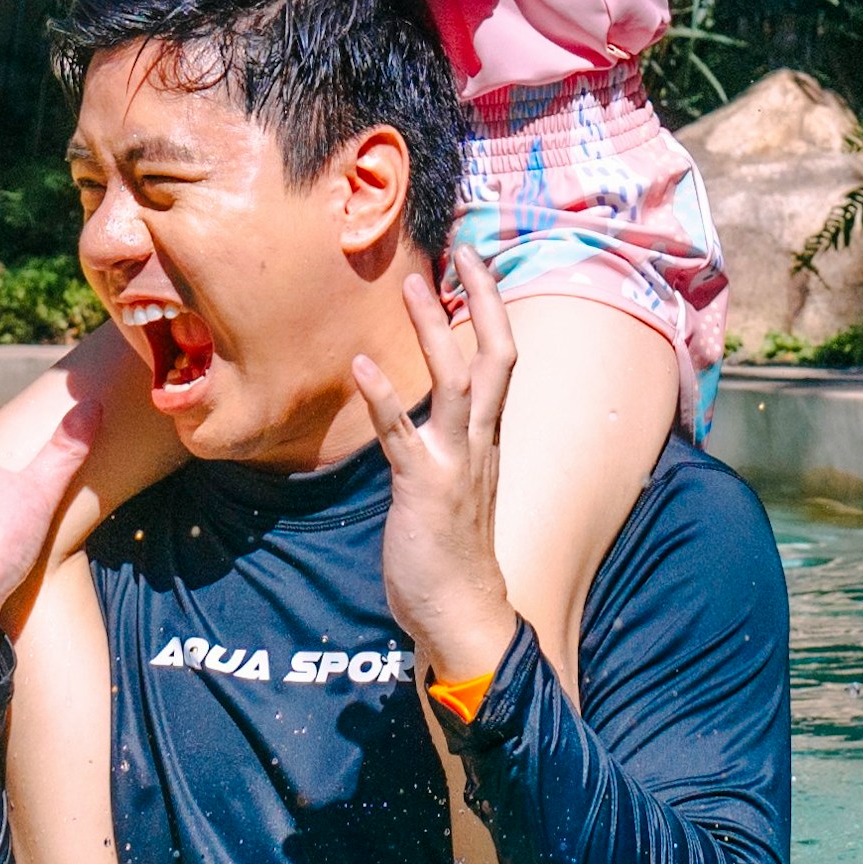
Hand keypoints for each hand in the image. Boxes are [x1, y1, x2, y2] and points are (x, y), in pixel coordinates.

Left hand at [367, 263, 520, 696]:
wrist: (463, 615)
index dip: (493, 309)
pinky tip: (361, 365)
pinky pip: (404, 436)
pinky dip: (384, 398)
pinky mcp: (423, 489)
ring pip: (456, 383)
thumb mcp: (456, 485)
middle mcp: (481, 442)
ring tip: (414, 285)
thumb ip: (445, 444)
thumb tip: (423, 413)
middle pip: (496, 356)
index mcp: (488, 438)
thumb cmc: (453, 553)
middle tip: (464, 248)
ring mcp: (456, 464)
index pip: (501, 359)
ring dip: (434, 332)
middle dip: (483, 300)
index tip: (476, 262)